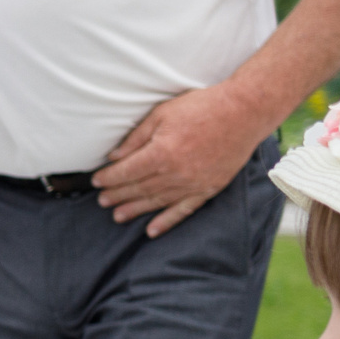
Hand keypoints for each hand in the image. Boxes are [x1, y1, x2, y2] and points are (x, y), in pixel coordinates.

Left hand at [93, 83, 268, 236]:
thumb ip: (136, 138)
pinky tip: (152, 231)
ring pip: (157, 202)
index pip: (126, 172)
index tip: (96, 181)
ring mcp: (193, 184)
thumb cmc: (201, 107)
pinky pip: (183, 211)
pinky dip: (166, 222)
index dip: (108, 178)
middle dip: (117, 195)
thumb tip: (114, 157)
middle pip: (138, 189)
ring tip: (117, 216)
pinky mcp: (208, 189)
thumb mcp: (162, 114)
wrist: (243, 112)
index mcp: (161, 153)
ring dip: (135, 210)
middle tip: (102, 200)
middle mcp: (175, 174)